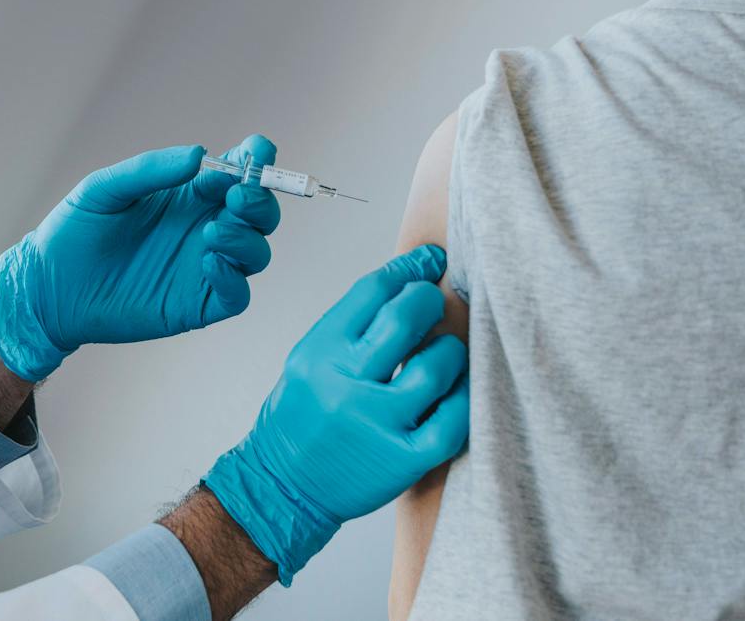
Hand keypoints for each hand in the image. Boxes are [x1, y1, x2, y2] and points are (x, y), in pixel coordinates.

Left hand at [0, 135, 282, 381]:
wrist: (48, 288)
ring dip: (246, 238)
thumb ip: (151, 169)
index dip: (256, 159)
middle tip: (238, 194)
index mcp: (188, 195)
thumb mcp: (105, 189)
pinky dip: (235, 277)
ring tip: (211, 232)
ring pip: (255, 252)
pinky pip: (236, 295)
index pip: (238, 173)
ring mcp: (203, 268)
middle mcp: (203, 228)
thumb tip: (199, 155)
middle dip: (260, 199)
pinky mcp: (196, 305)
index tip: (258, 150)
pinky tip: (208, 262)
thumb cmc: (74, 232)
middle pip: (258, 213)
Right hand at [202, 245, 469, 584]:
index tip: (430, 260)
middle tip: (436, 304)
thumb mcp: (310, 359)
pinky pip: (452, 421)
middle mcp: (346, 382)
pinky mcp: (402, 459)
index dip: (408, 268)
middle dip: (430, 301)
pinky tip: (456, 392)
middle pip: (406, 317)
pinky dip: (462, 400)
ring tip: (446, 352)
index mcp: (320, 350)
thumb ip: (353, 326)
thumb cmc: (301, 418)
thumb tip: (407, 282)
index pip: (372, 290)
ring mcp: (376, 422)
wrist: (282, 485)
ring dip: (450, 352)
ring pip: (436, 367)